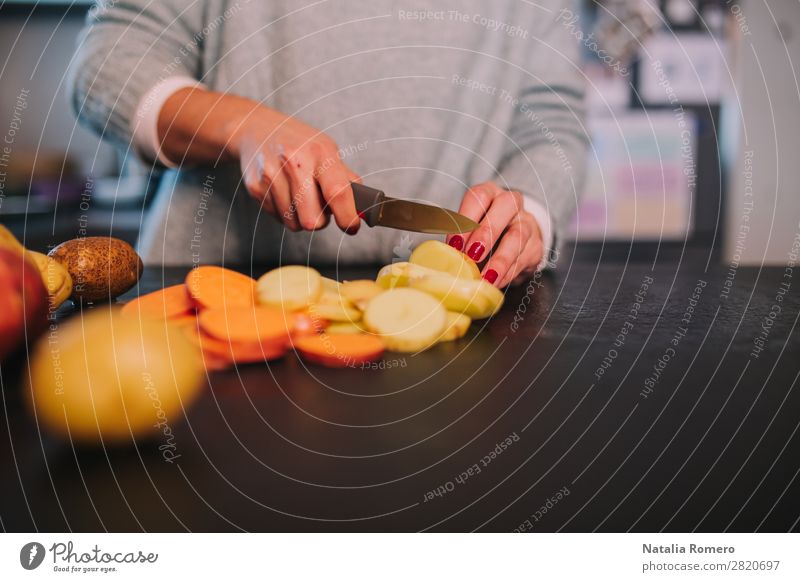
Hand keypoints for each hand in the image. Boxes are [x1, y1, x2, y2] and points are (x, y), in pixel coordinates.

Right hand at [231, 107, 360, 232]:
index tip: (351, 226)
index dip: (348, 217)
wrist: (256, 127)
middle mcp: (295, 163)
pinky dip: (284, 211)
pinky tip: (283, 191)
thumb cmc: (299, 142)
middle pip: (313, 220)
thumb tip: (364, 209)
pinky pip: (277, 218)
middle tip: (319, 204)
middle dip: (320, 220)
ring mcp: (272, 176)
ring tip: (298, 193)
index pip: (338, 192)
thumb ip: (345, 179)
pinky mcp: (256, 187)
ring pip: (294, 223)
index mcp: (320, 153)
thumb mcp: (327, 150)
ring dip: (301, 216)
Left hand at [446, 182, 543, 286]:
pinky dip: (507, 274)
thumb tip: (442, 256)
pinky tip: (495, 283)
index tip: (455, 243)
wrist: (515, 243)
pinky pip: (524, 259)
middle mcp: (511, 203)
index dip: (466, 217)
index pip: (479, 196)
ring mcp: (526, 223)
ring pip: (518, 236)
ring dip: (500, 260)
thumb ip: (458, 239)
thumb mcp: (468, 230)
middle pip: (505, 207)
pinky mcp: (535, 246)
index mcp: (489, 194)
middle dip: (487, 232)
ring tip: (485, 278)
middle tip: (472, 255)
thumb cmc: (483, 233)